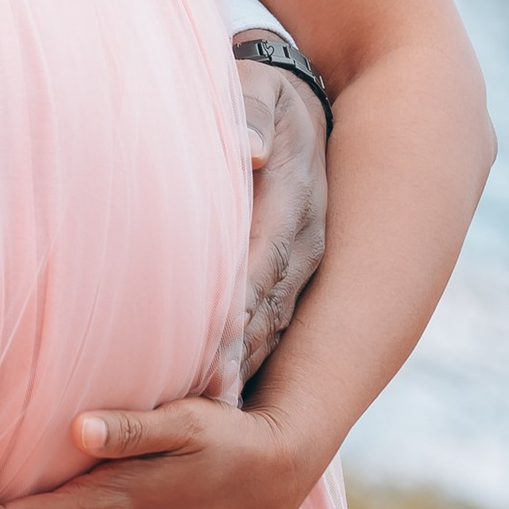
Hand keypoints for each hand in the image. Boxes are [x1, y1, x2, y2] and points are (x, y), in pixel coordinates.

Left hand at [214, 54, 327, 388]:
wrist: (300, 98)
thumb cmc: (259, 93)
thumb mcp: (256, 91)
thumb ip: (249, 115)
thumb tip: (249, 149)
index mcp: (292, 201)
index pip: (261, 262)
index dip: (238, 306)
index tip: (214, 346)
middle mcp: (303, 241)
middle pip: (267, 308)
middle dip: (238, 357)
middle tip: (206, 405)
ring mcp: (301, 261)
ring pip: (272, 325)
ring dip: (244, 369)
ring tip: (210, 417)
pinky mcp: (291, 272)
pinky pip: (270, 321)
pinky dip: (249, 358)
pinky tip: (218, 396)